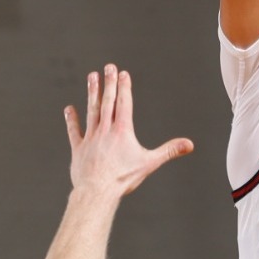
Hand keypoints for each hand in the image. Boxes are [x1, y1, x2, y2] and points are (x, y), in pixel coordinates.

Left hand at [63, 64, 193, 199]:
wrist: (97, 192)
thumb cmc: (123, 178)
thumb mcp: (149, 163)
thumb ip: (169, 151)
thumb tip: (189, 145)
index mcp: (122, 131)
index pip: (124, 103)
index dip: (124, 87)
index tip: (123, 73)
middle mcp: (105, 130)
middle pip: (107, 101)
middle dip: (109, 83)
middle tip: (108, 67)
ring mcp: (90, 138)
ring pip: (91, 110)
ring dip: (92, 93)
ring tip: (92, 77)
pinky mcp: (78, 148)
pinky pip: (74, 131)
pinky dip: (72, 119)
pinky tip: (69, 109)